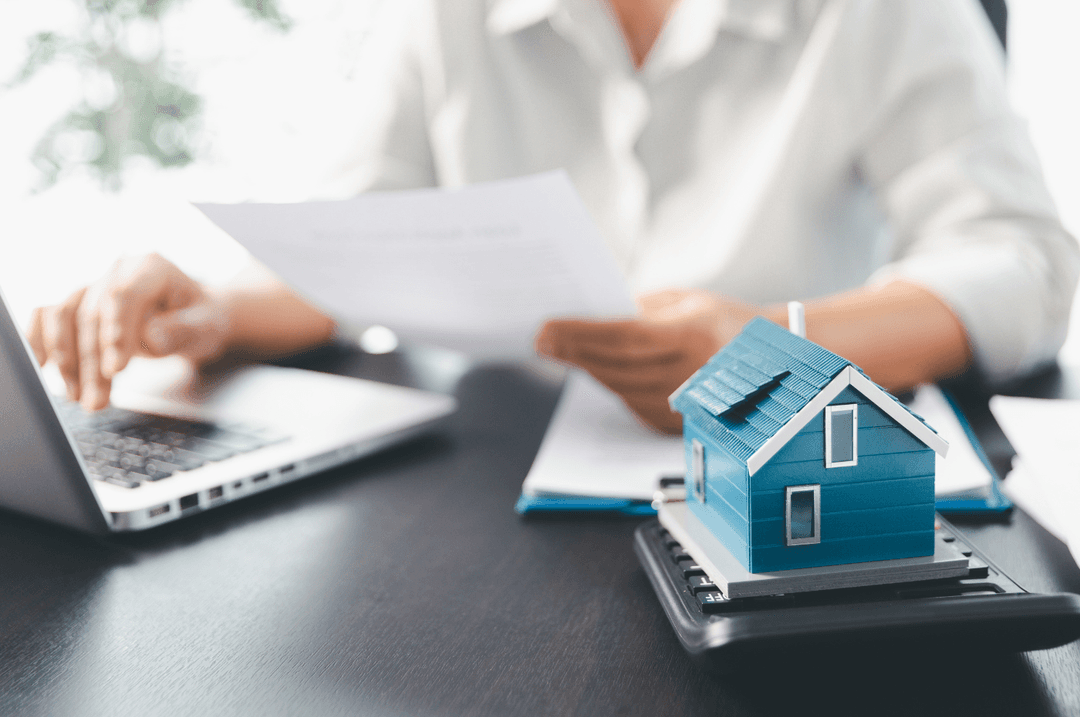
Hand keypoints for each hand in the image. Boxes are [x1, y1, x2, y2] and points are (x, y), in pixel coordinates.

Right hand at [26, 253, 229, 410]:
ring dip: (68, 360)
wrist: (196, 317)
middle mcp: (117, 271)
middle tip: (97, 400)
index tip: (115, 368)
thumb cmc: (202, 319)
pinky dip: (42, 340)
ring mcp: (96, 286)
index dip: (116, 332)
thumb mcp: (207, 326)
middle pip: (93, 313)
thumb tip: (151, 338)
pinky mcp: (81, 303)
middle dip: (92, 362)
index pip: (124, 296)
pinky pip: (50, 316)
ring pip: (67, 317)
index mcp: (151, 268)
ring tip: (79, 397)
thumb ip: (183, 330)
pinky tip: (43, 367)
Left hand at [536, 290, 764, 432]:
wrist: (776, 361)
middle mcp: (689, 375)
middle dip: (572, 352)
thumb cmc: (729, 323)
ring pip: (618, 388)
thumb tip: (594, 314)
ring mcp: (685, 405)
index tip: (547, 328)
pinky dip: (611, 385)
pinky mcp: (681, 424)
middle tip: (541, 340)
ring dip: (586, 369)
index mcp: (692, 337)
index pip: (622, 336)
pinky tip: (593, 370)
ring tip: (559, 351)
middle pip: (614, 366)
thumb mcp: (689, 302)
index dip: (579, 334)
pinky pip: (632, 403)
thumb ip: (643, 309)